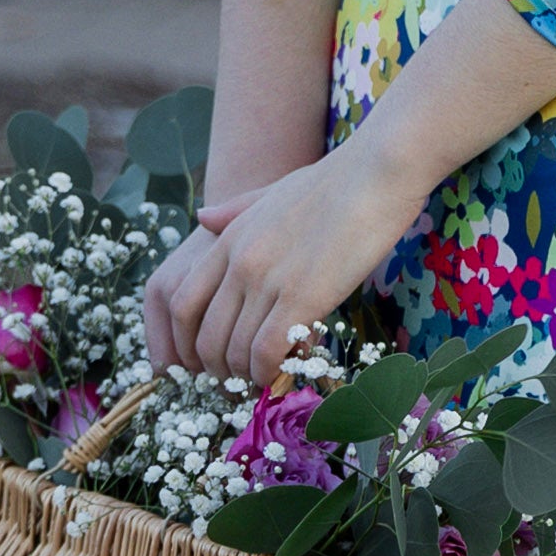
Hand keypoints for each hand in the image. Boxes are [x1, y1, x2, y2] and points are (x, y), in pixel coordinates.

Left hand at [149, 137, 417, 385]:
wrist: (375, 173)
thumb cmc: (331, 183)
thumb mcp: (270, 192)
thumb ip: (234, 210)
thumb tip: (201, 218)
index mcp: (226, 239)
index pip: (181, 303)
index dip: (186, 342)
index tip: (204, 359)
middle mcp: (239, 262)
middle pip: (204, 336)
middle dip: (215, 370)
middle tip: (235, 382)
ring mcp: (268, 280)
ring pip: (235, 351)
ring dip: (245, 376)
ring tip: (262, 381)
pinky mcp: (302, 296)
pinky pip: (268, 351)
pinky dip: (269, 373)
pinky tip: (282, 375)